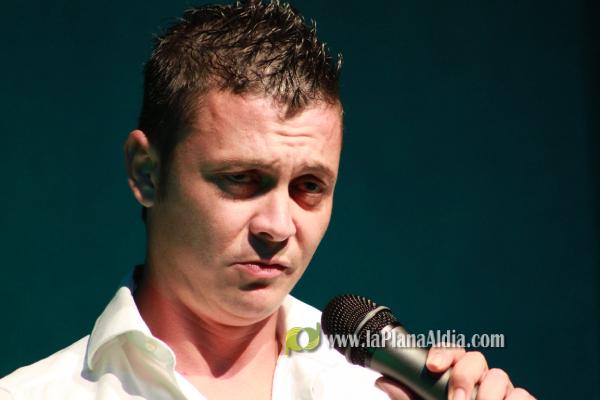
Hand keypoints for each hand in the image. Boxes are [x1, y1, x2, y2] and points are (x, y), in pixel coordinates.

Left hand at [375, 345, 534, 399]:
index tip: (432, 365)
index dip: (443, 353)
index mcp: (455, 379)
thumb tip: (383, 381)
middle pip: (475, 359)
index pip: (452, 353)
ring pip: (499, 376)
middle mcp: (479, 381)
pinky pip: (523, 394)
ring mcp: (502, 393)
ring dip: (487, 394)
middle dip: (463, 374)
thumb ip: (408, 398)